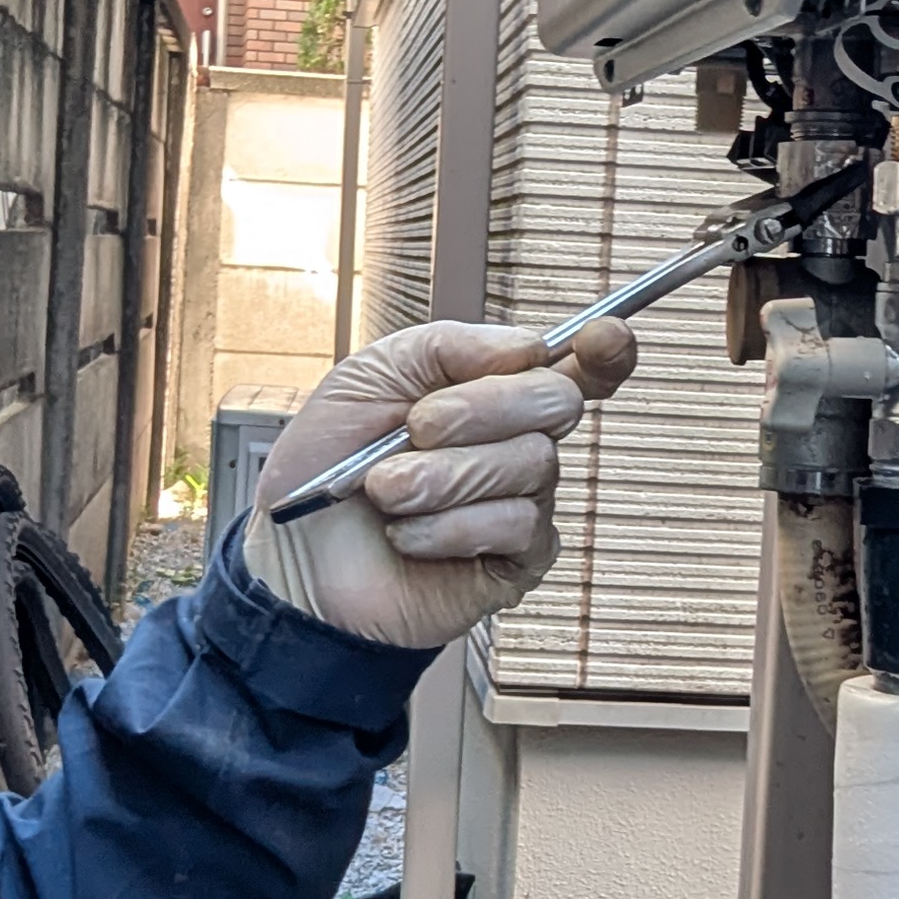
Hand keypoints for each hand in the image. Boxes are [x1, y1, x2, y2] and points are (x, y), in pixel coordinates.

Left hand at [238, 319, 640, 652]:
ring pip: (531, 465)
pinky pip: (515, 526)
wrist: (294, 553)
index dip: (603, 350)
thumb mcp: (368, 378)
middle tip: (417, 429)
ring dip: (444, 476)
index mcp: (491, 393)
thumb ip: (446, 346)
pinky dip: (449, 527)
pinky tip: (408, 535)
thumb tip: (526, 347)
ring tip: (387, 492)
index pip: (575, 366)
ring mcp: (523, 503)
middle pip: (557, 402)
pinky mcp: (516, 562)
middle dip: (483, 409)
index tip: (602, 336)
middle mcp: (518, 444)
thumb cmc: (327, 465)